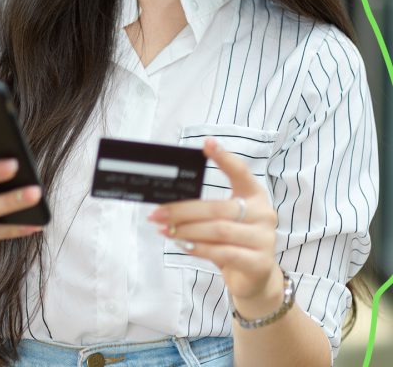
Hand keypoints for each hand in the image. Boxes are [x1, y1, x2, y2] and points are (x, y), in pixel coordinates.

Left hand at [148, 137, 282, 306]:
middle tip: (158, 213)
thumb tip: (167, 203)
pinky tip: (182, 244)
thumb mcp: (224, 219)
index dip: (224, 158)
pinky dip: (198, 247)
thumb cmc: (234, 241)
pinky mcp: (258, 262)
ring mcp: (264, 239)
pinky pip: (222, 252)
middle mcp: (263, 214)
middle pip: (217, 208)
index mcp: (255, 195)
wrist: (256, 278)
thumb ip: (206, 209)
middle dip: (183, 210)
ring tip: (165, 229)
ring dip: (186, 230)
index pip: (240, 172)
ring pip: (217, 230)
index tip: (207, 143)